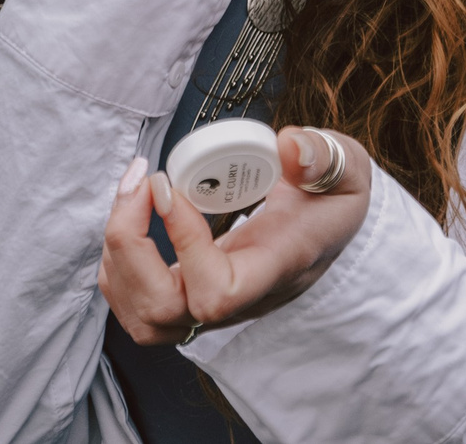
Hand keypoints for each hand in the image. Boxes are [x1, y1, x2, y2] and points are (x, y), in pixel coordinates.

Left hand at [99, 127, 371, 345]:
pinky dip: (118, 262)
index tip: (170, 186)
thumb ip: (324, 157)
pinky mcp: (188, 298)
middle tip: (141, 181)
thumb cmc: (331, 201)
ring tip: (133, 191)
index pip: (216, 291)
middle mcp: (237, 299)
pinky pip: (135, 304)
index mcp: (272, 269)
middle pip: (162, 311)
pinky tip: (134, 212)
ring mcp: (209, 306)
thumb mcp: (347, 169)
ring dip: (119, 252)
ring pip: (142, 316)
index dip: (183, 242)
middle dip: (130, 244)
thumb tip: (290, 147)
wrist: (328, 229)